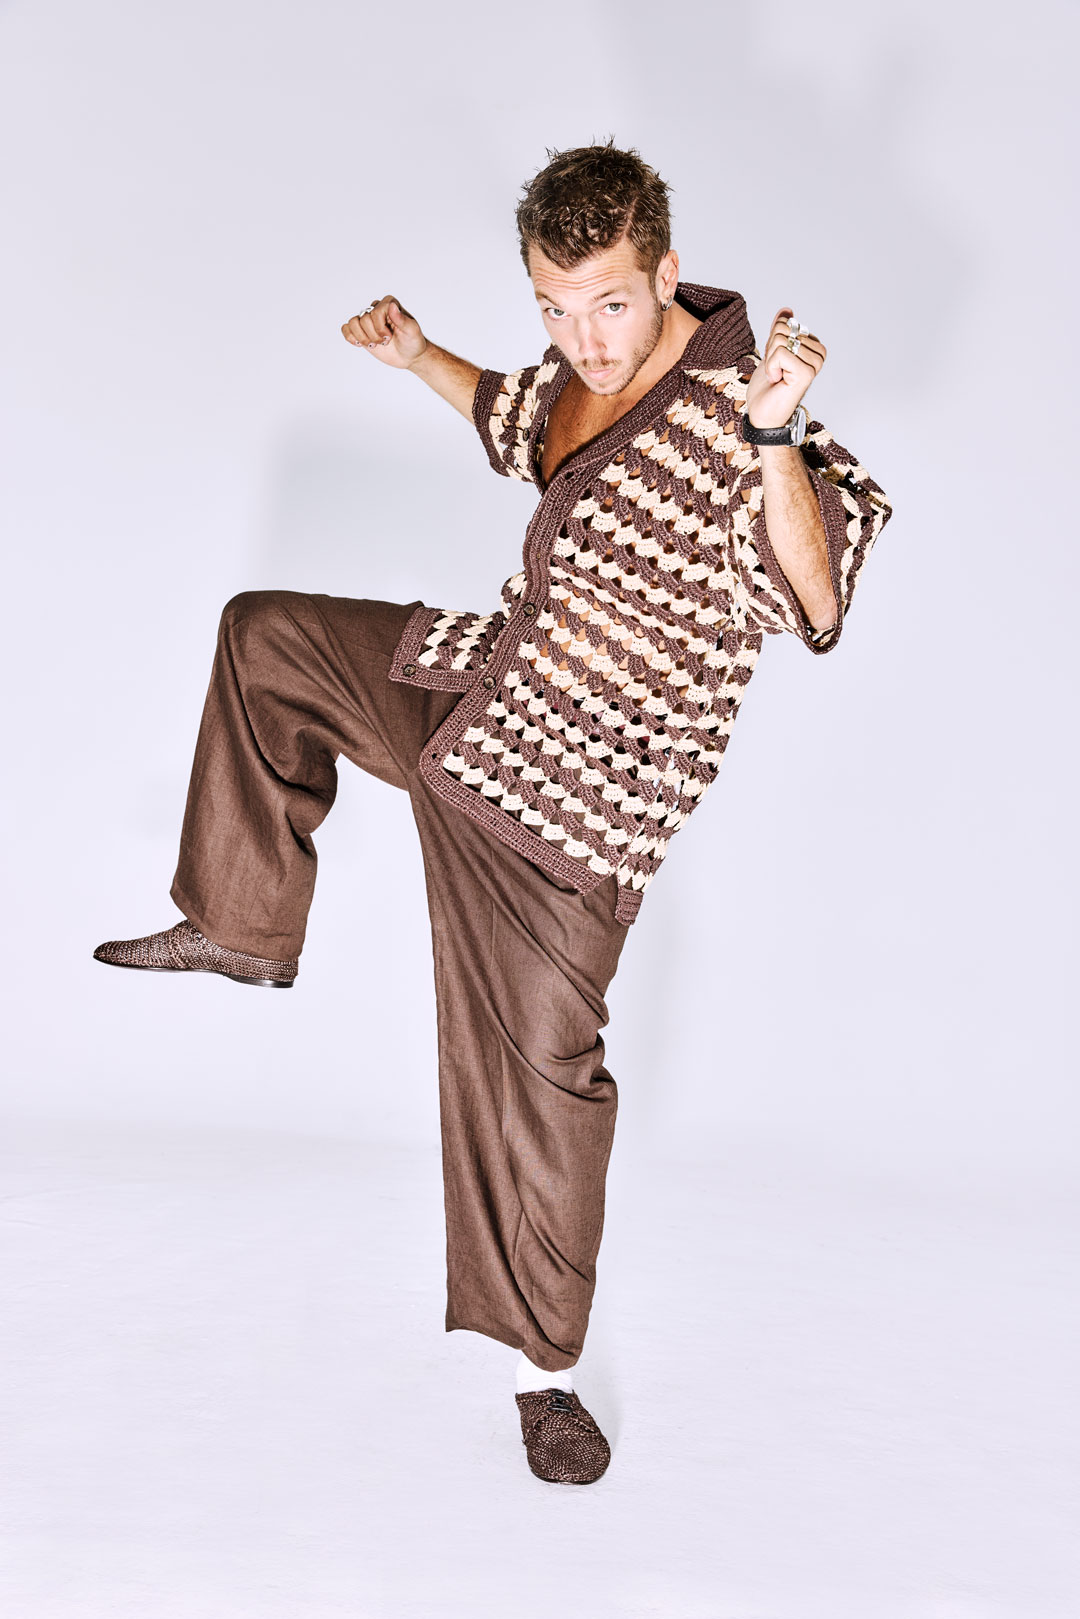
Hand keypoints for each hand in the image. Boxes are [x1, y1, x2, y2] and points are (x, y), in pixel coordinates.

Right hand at [341, 296, 426, 369]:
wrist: (409, 356)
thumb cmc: (413, 342)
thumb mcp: (412, 331)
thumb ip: (402, 319)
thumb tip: (391, 306)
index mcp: (389, 304)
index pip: (375, 312)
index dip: (380, 328)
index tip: (390, 337)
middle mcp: (377, 309)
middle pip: (363, 319)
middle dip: (373, 336)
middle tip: (385, 342)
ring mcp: (368, 320)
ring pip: (353, 323)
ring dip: (363, 338)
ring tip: (373, 344)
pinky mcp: (361, 330)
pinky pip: (346, 328)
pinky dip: (350, 337)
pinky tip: (359, 344)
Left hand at [745, 306, 825, 429]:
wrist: (762, 413)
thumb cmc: (768, 387)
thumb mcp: (772, 351)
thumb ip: (780, 331)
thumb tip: (787, 311)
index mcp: (813, 346)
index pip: (786, 324)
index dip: (772, 342)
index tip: (776, 363)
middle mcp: (818, 354)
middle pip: (783, 330)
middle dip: (771, 350)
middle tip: (775, 371)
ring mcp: (814, 363)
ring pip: (780, 340)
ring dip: (770, 360)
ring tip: (777, 377)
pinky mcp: (807, 372)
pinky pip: (780, 353)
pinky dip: (771, 366)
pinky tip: (778, 380)